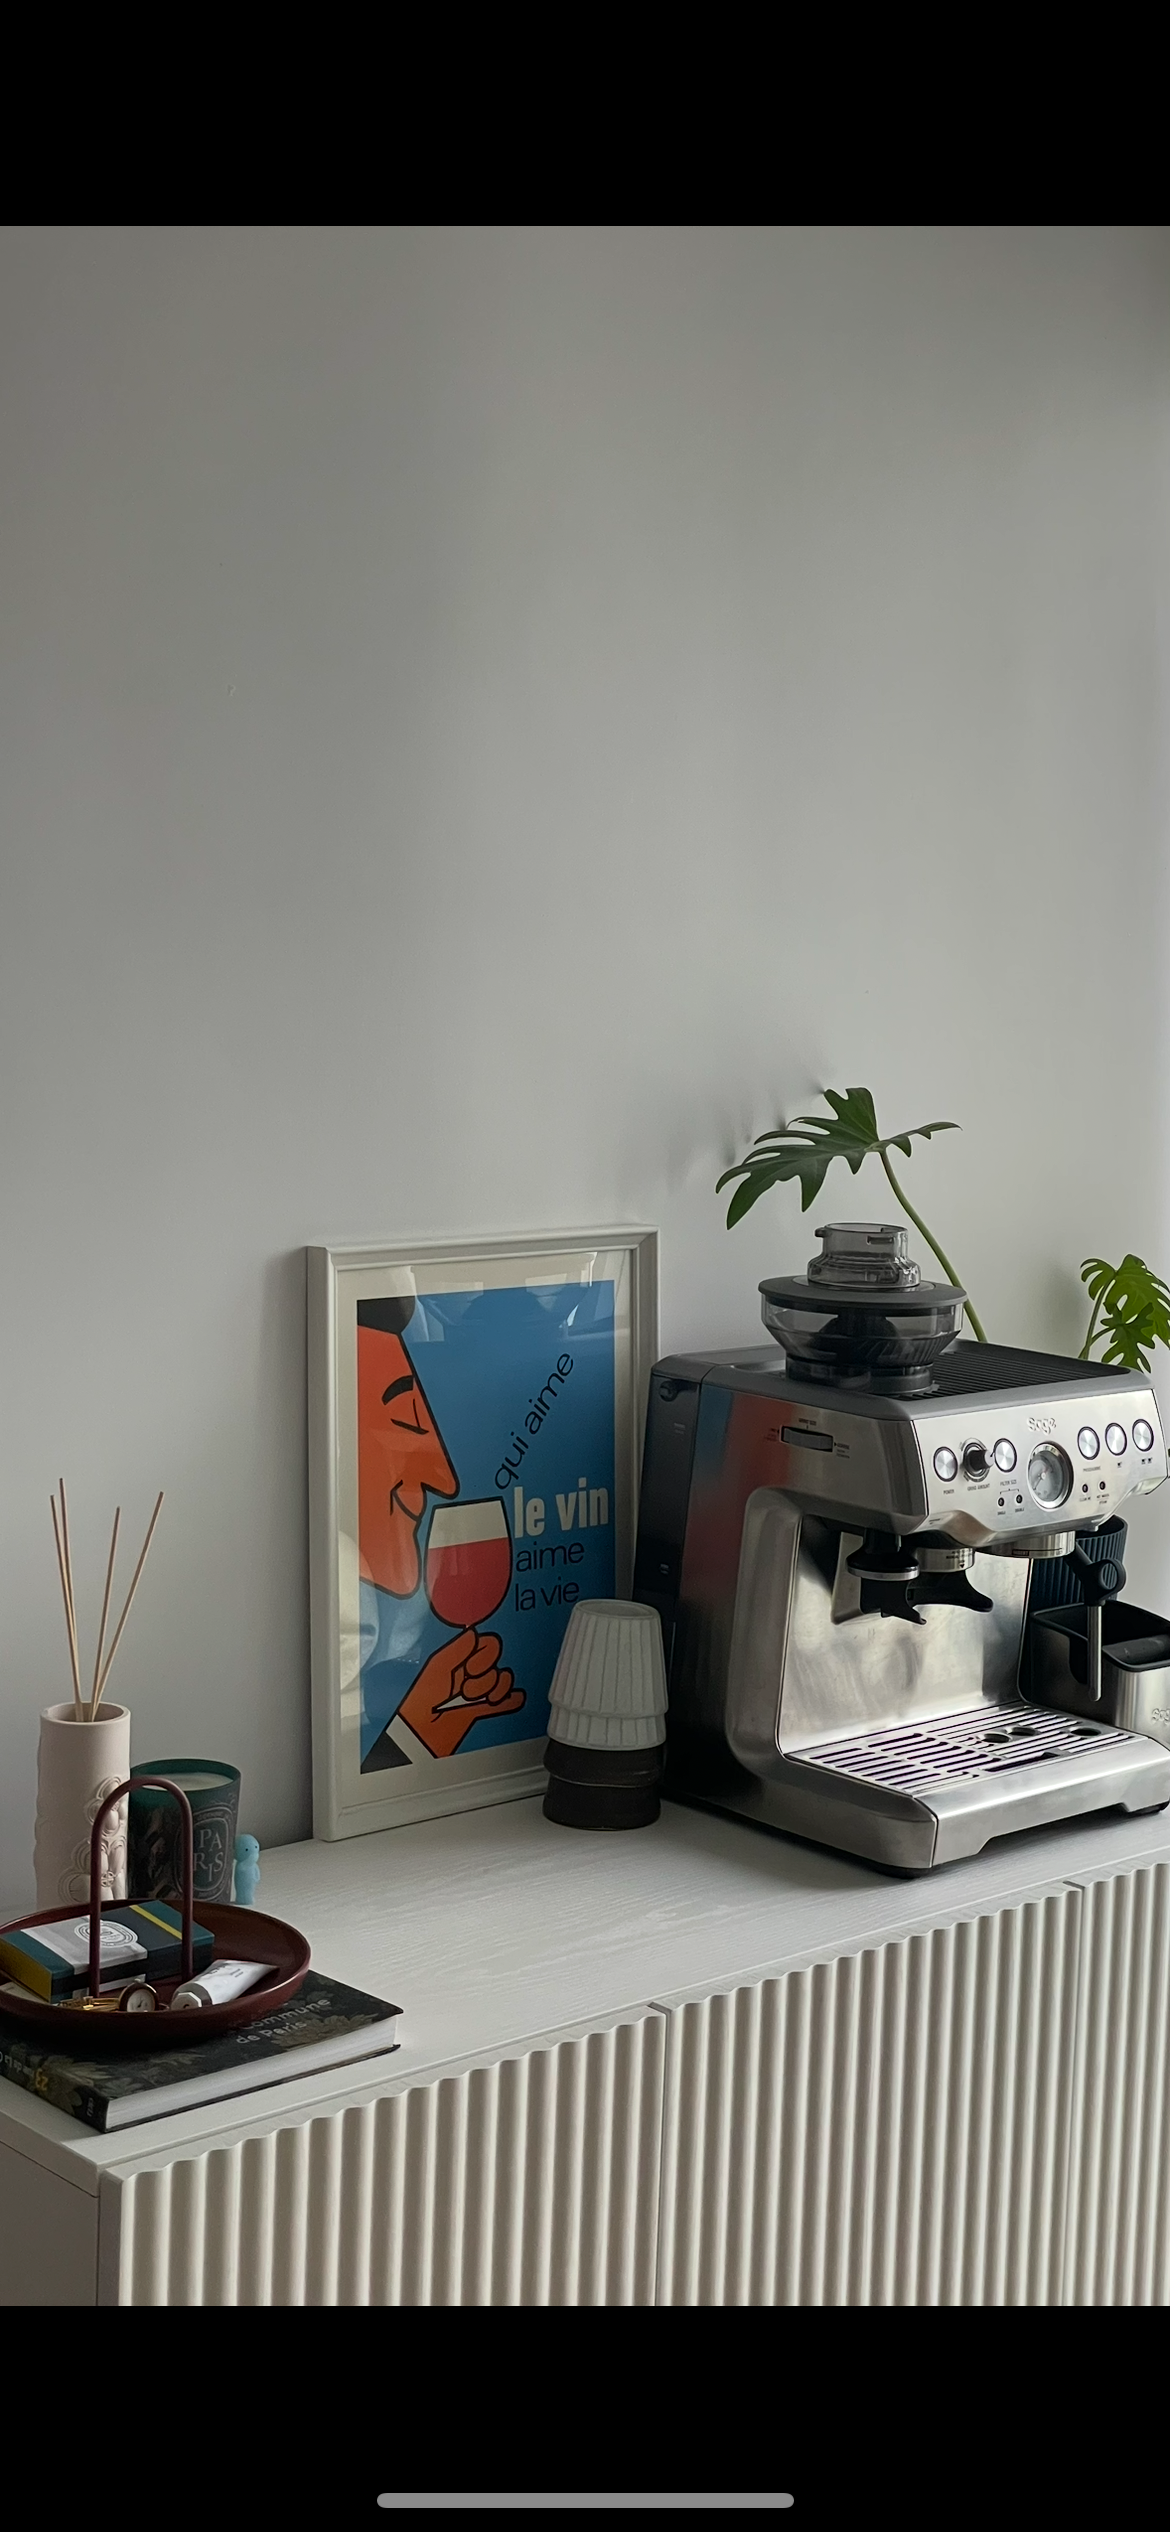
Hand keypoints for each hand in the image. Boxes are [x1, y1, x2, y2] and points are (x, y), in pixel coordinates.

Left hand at [397, 1628, 522, 1758]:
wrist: (422, 1735)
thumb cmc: (422, 1702)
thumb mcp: (438, 1670)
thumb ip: (457, 1650)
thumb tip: (474, 1632)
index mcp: (456, 1658)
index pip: (485, 1644)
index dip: (483, 1655)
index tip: (471, 1669)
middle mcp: (468, 1672)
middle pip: (496, 1661)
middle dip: (486, 1675)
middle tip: (467, 1689)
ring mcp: (477, 1690)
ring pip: (502, 1680)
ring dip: (492, 1690)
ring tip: (473, 1701)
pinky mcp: (484, 1709)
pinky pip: (507, 1700)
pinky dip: (510, 1700)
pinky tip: (508, 1700)